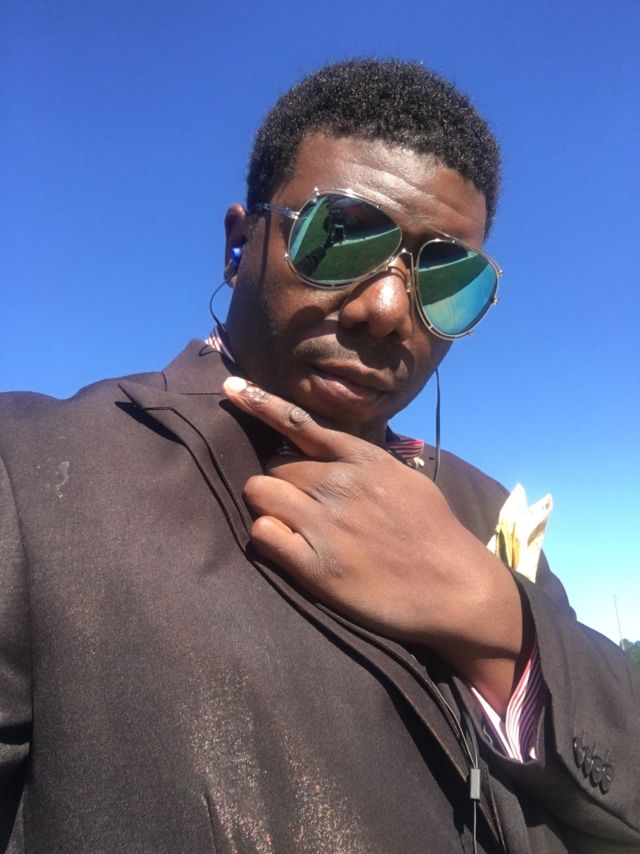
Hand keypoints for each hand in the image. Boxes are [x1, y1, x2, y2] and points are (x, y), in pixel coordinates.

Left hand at [223, 377, 525, 712]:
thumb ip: (365, 463)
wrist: (455, 588)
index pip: (299, 423)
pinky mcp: (316, 566)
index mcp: (363, 460)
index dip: (260, 404)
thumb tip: (330, 451)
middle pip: (273, 467)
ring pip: (259, 493)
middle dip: (280, 483)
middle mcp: (340, 484)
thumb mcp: (406, 480)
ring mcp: (325, 524)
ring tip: (292, 525)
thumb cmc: (432, 532)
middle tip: (301, 506)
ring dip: (268, 505)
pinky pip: (263, 533)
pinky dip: (268, 536)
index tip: (231, 389)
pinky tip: (289, 547)